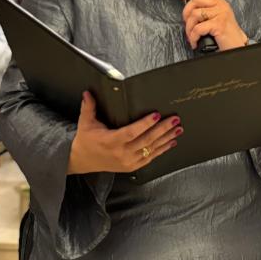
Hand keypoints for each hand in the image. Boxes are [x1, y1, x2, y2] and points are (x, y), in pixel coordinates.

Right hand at [67, 91, 181, 174]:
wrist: (83, 160)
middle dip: (162, 129)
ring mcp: (128, 161)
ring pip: (151, 149)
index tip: (156, 115)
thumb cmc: (86, 141)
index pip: (131, 132)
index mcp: (110, 141)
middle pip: (146, 140)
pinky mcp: (132, 166)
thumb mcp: (85, 123)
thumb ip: (88, 107)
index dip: (145, 124)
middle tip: (174, 119)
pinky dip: (162, 150)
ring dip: (166, 138)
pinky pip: (150, 158)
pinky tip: (171, 142)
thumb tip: (88, 93)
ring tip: (177, 129)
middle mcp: (121, 153)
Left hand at [180, 0, 247, 50]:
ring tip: (192, 36)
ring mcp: (221, 14)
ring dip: (189, 28)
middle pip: (196, 0)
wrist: (236, 46)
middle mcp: (221, 5)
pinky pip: (198, 28)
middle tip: (187, 24)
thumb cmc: (226, 34)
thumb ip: (207, 9)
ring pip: (194, 14)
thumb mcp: (218, 17)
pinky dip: (193, 37)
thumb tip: (189, 9)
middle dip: (186, 13)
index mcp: (220, 1)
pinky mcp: (219, 25)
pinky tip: (195, 42)